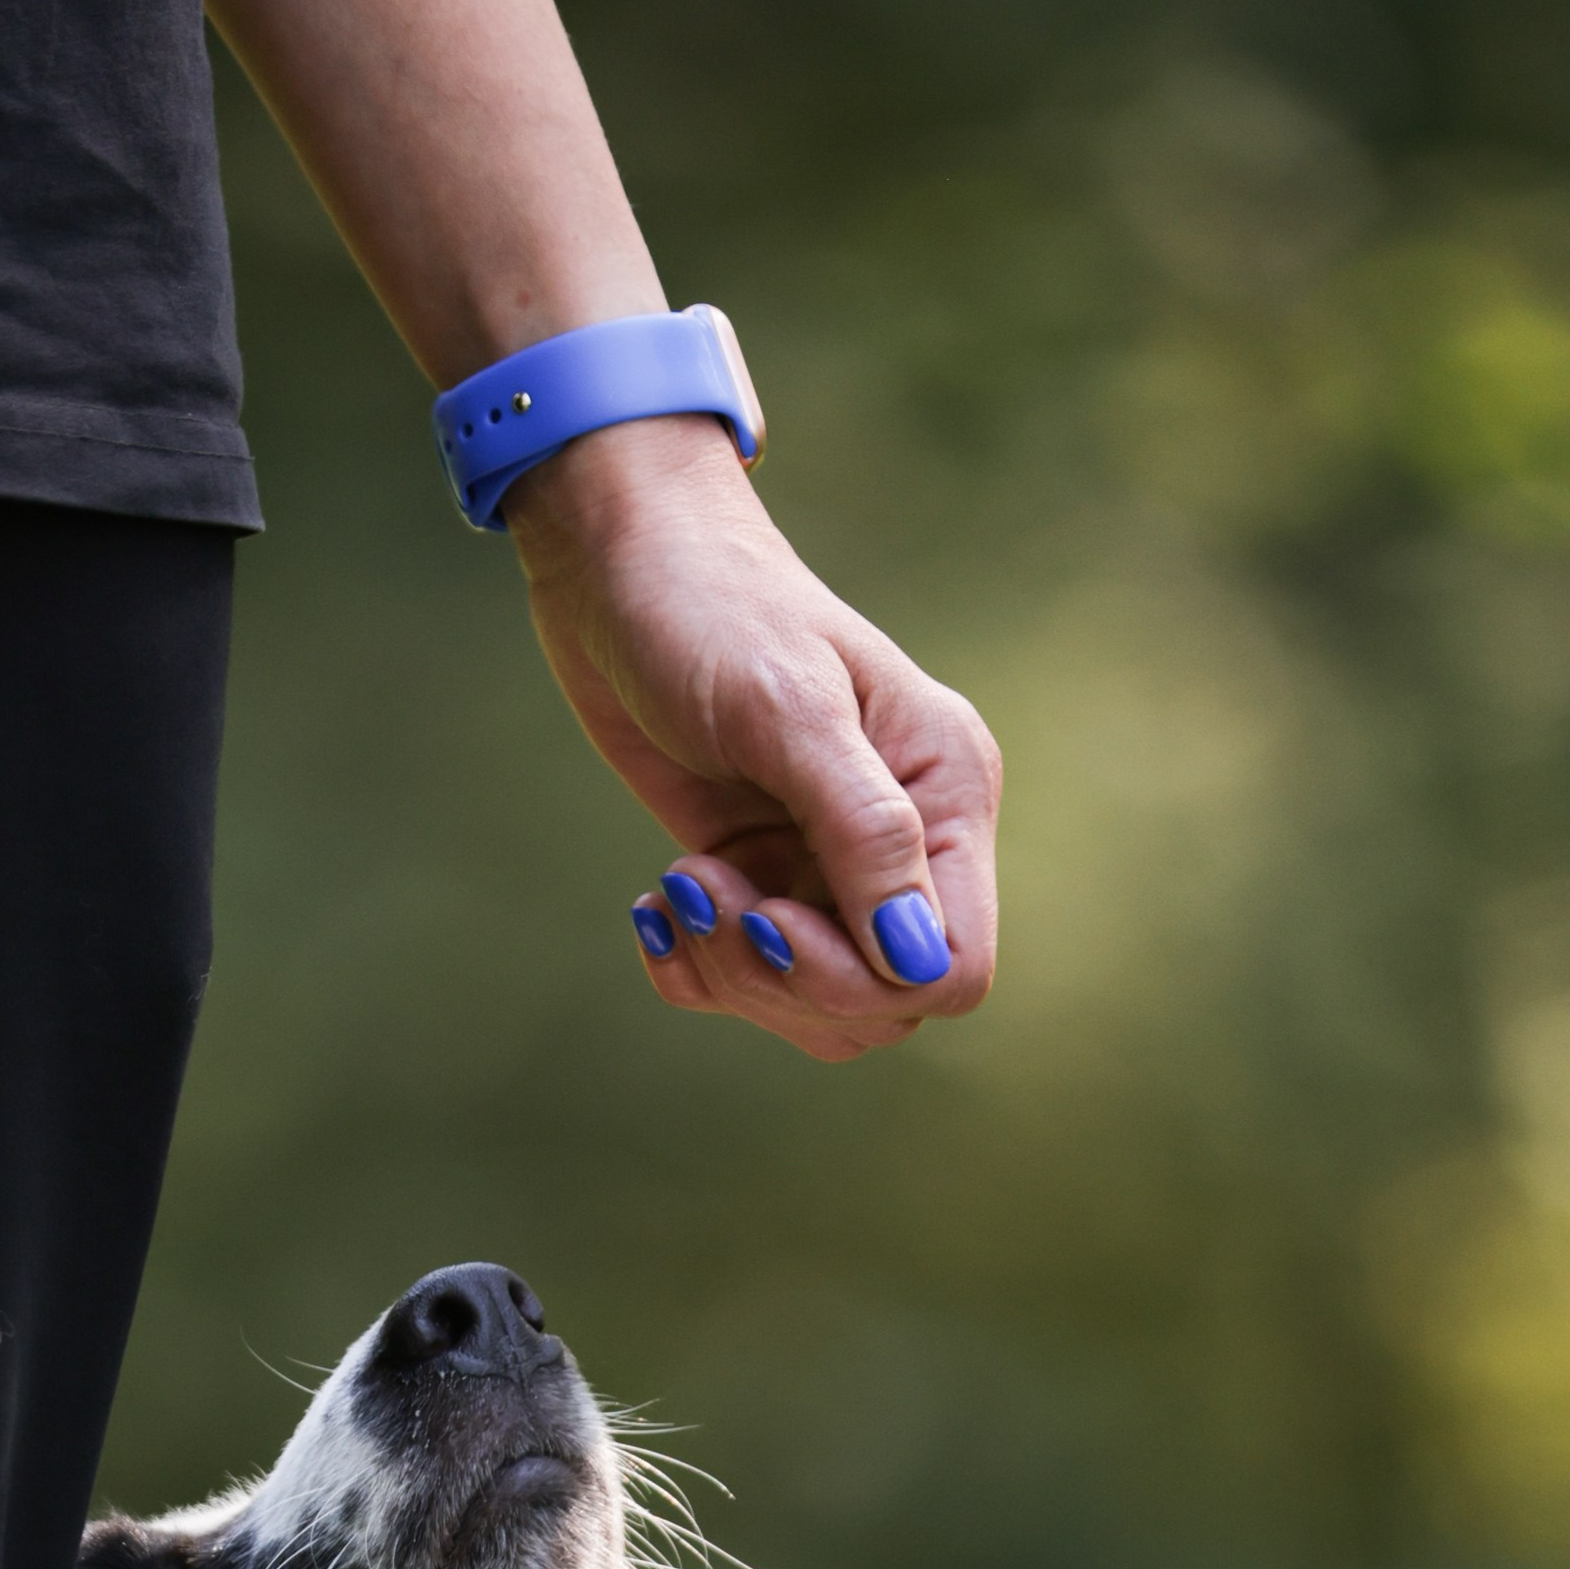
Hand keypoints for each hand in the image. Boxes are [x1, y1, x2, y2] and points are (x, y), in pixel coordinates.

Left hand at [506, 416, 1001, 1062]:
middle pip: (881, 1003)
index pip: (950, 965)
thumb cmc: (712, 607)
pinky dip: (694, 966)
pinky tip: (656, 904)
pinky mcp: (760, 873)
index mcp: (946, 794)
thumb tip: (919, 963)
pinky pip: (746, 982)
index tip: (772, 916)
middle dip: (784, 981)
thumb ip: (865, 833)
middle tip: (703, 891)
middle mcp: (903, 841)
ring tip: (677, 889)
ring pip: (816, 1006)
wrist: (619, 563)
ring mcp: (828, 864)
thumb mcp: (789, 711)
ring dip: (734, 977)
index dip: (862, 977)